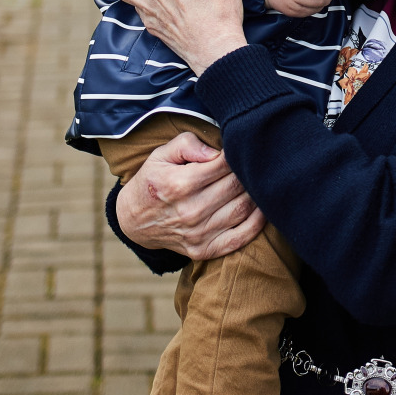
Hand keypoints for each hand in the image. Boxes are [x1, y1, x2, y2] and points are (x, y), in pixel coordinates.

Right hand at [117, 133, 264, 259]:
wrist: (134, 220)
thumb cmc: (153, 180)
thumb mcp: (161, 154)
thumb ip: (187, 144)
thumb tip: (215, 152)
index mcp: (179, 184)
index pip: (224, 164)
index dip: (236, 153)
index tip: (240, 147)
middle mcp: (190, 211)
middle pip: (235, 186)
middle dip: (247, 171)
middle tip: (252, 162)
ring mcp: (198, 234)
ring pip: (242, 209)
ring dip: (256, 193)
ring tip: (258, 180)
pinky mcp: (204, 250)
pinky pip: (241, 238)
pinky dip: (257, 222)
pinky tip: (262, 207)